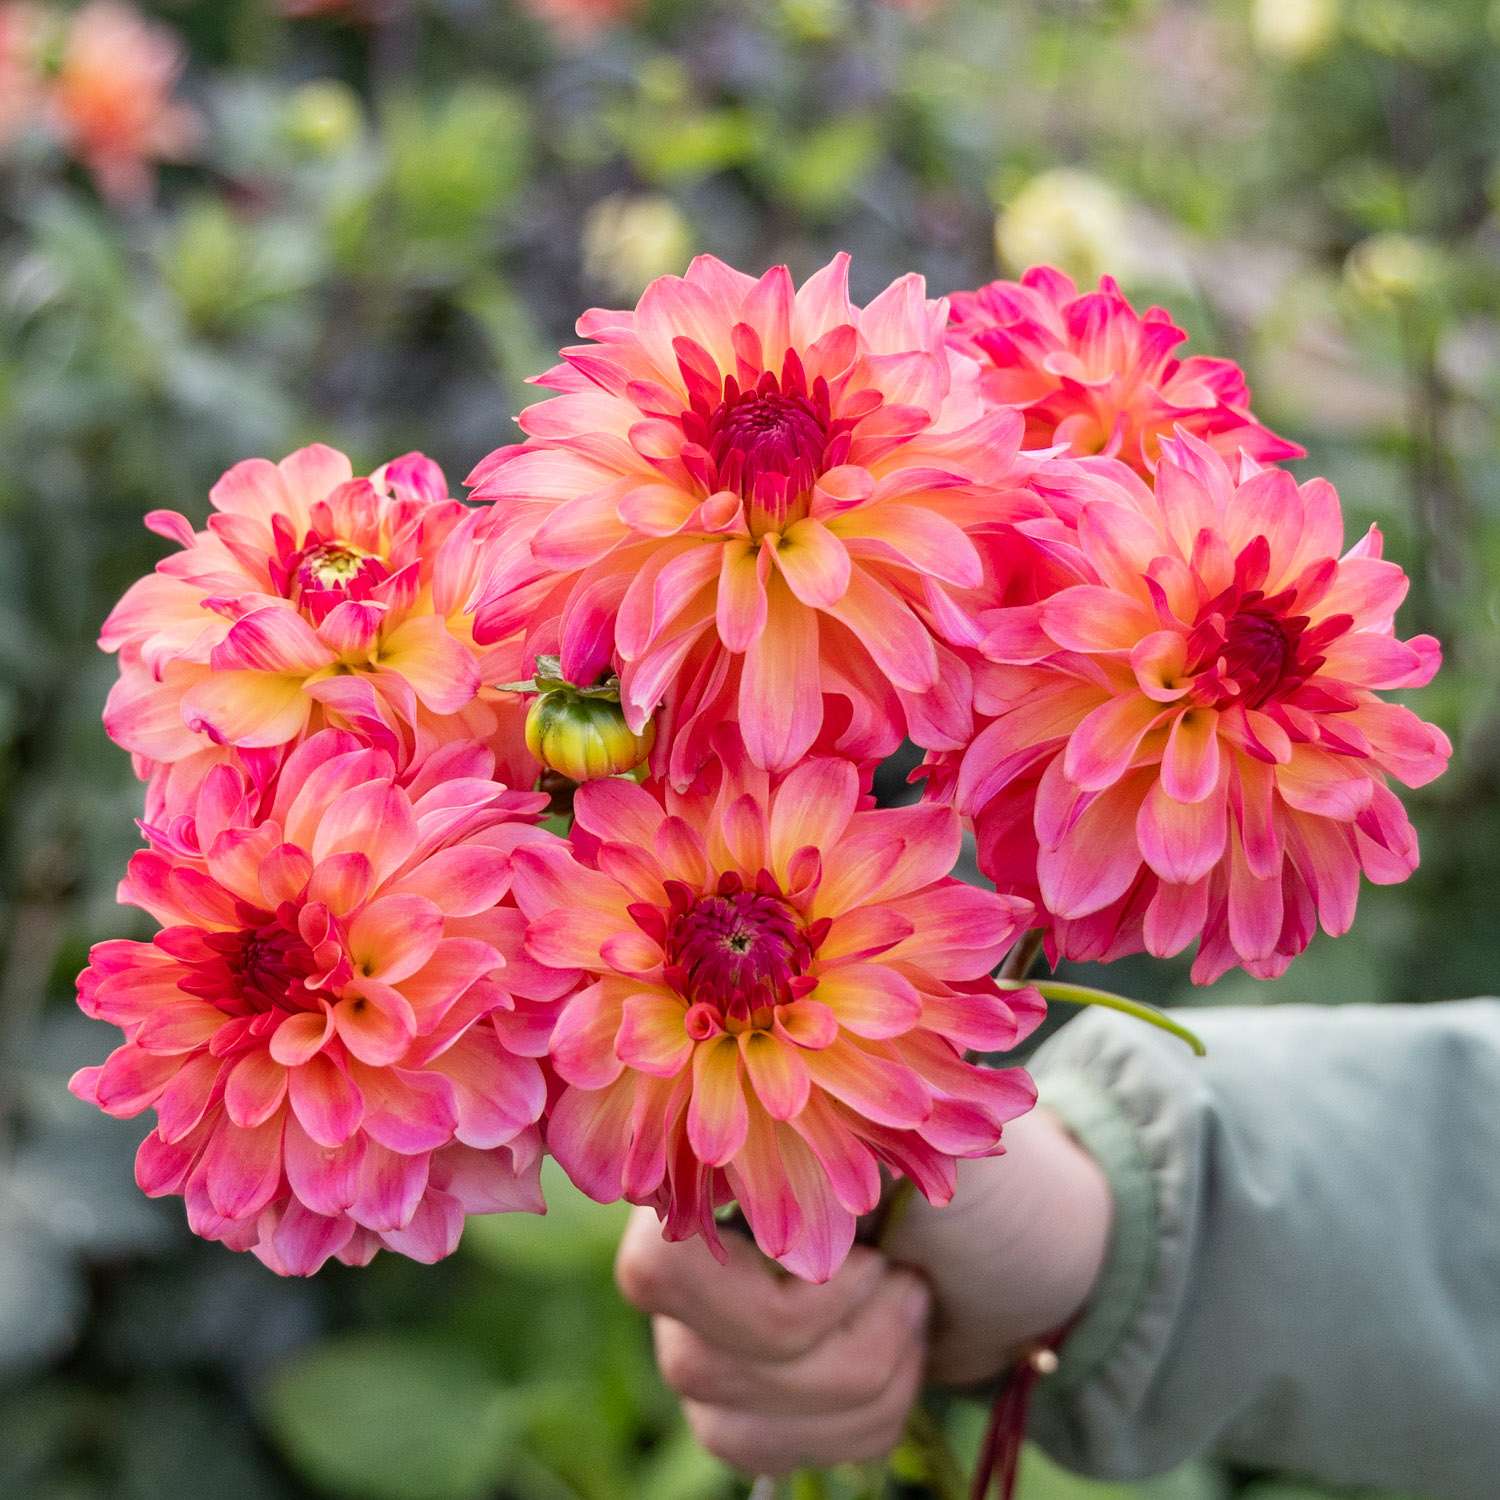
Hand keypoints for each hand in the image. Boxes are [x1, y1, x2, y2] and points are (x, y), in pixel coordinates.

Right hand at [614, 1106, 1112, 1473]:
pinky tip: (901, 1364)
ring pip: (728, 1415)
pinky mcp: (738, 1405)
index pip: (661, 1257)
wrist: (1014, 1244)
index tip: (861, 1247)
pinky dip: (857, 1421)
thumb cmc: (963, 1161)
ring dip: (857, 1378)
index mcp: (708, 1171)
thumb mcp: (931, 1130)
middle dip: (832, 1336)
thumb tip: (805, 1155)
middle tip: (904, 1277)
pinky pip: (761, 1451)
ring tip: (912, 1308)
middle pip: (699, 1355)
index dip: (757, 1279)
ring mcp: (699, 1339)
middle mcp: (681, 1259)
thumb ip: (861, 1135)